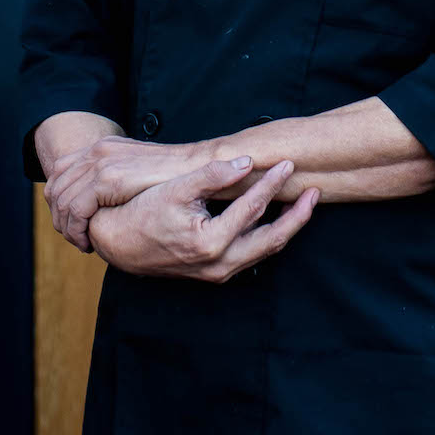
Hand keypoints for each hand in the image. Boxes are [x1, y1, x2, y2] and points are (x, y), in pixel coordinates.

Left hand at [44, 134, 209, 251]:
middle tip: (73, 237)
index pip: (59, 171)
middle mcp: (96, 151)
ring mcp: (101, 163)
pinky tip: (87, 242)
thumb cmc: (172, 176)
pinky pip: (76, 209)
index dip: (58, 200)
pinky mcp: (108, 179)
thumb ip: (115, 178)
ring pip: (62, 201)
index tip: (71, 222)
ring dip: (67, 227)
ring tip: (81, 243)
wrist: (196, 168)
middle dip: (58, 217)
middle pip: (55, 186)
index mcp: (101, 147)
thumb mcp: (136, 171)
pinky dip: (77, 229)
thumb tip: (98, 200)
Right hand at [87, 155, 318, 282]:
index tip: (287, 164)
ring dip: (286, 226)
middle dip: (297, 216)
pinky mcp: (215, 272)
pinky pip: (252, 254)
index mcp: (211, 243)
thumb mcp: (176, 188)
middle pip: (272, 239)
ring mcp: (219, 273)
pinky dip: (268, 235)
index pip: (253, 208)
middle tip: (314, 192)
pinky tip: (275, 217)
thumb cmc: (143, 213)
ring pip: (264, 250)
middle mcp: (220, 265)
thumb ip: (212, 175)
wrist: (119, 244)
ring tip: (303, 203)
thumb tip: (246, 162)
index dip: (272, 182)